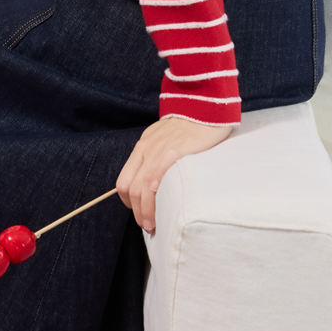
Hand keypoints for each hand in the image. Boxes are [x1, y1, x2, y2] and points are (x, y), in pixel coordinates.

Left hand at [116, 115, 237, 235]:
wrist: (206, 105)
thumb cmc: (192, 126)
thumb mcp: (166, 138)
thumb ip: (159, 155)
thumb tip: (159, 181)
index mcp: (143, 147)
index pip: (124, 181)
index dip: (129, 201)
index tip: (141, 212)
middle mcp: (145, 150)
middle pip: (129, 188)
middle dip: (136, 211)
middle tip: (148, 225)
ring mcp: (157, 152)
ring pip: (139, 190)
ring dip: (143, 212)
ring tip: (153, 225)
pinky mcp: (172, 154)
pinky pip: (154, 182)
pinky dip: (154, 202)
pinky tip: (162, 212)